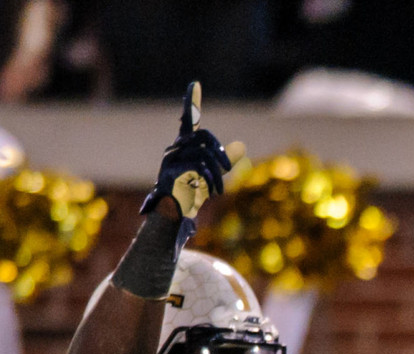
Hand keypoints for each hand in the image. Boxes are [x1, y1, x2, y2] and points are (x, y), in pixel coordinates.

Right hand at [141, 83, 229, 220]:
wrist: (176, 210)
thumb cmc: (193, 191)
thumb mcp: (214, 173)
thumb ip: (226, 159)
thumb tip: (242, 146)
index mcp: (186, 145)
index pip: (190, 120)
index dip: (192, 102)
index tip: (195, 84)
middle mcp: (176, 147)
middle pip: (204, 138)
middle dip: (220, 153)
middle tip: (227, 168)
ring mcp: (171, 158)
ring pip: (203, 155)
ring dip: (216, 174)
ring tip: (218, 190)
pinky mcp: (171, 171)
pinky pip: (198, 168)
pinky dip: (210, 180)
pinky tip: (212, 192)